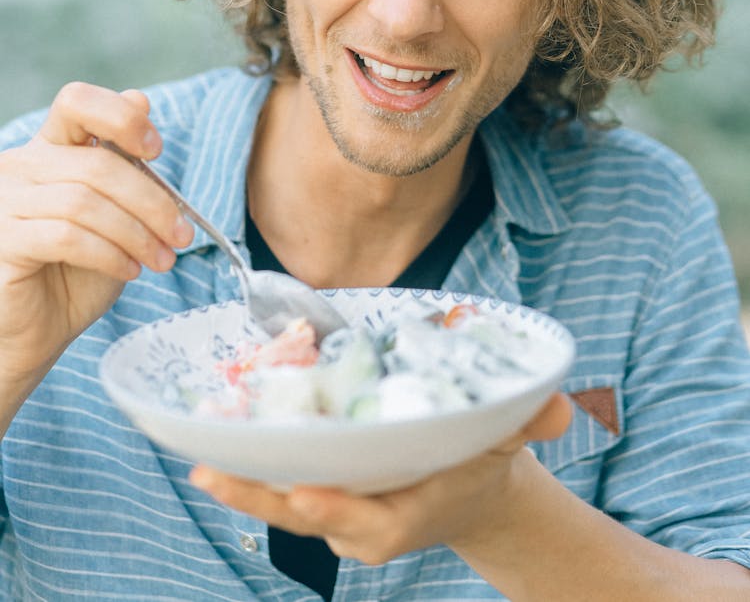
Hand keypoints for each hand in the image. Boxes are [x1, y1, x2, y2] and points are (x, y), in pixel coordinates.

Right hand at [0, 81, 193, 388]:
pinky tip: (129, 271)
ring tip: (161, 259)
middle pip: (98, 162)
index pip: (76, 102)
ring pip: (85, 201)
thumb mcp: (115, 215)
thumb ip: (125, 166)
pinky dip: (109, 253)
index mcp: (48, 150)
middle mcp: (20, 167)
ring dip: (137, 233)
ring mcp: (4, 203)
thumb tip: (140, 99)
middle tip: (181, 234)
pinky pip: (66, 235)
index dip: (120, 118)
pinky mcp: (2, 241)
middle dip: (151, 201)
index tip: (156, 152)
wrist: (35, 334)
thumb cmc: (74, 273)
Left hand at [189, 392, 571, 564]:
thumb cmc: (480, 461)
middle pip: (305, 515)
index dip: (336, 512)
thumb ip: (530, 421)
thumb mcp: (509, 440)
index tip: (303, 493)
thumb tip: (558, 407)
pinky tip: (212, 434)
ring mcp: (337, 511)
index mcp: (408, 515)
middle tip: (213, 472)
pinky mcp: (319, 490)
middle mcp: (364, 522)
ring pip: (282, 502)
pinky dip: (248, 465)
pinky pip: (278, 483)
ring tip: (196, 455)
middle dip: (259, 496)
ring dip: (240, 481)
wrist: (463, 490)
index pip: (369, 523)